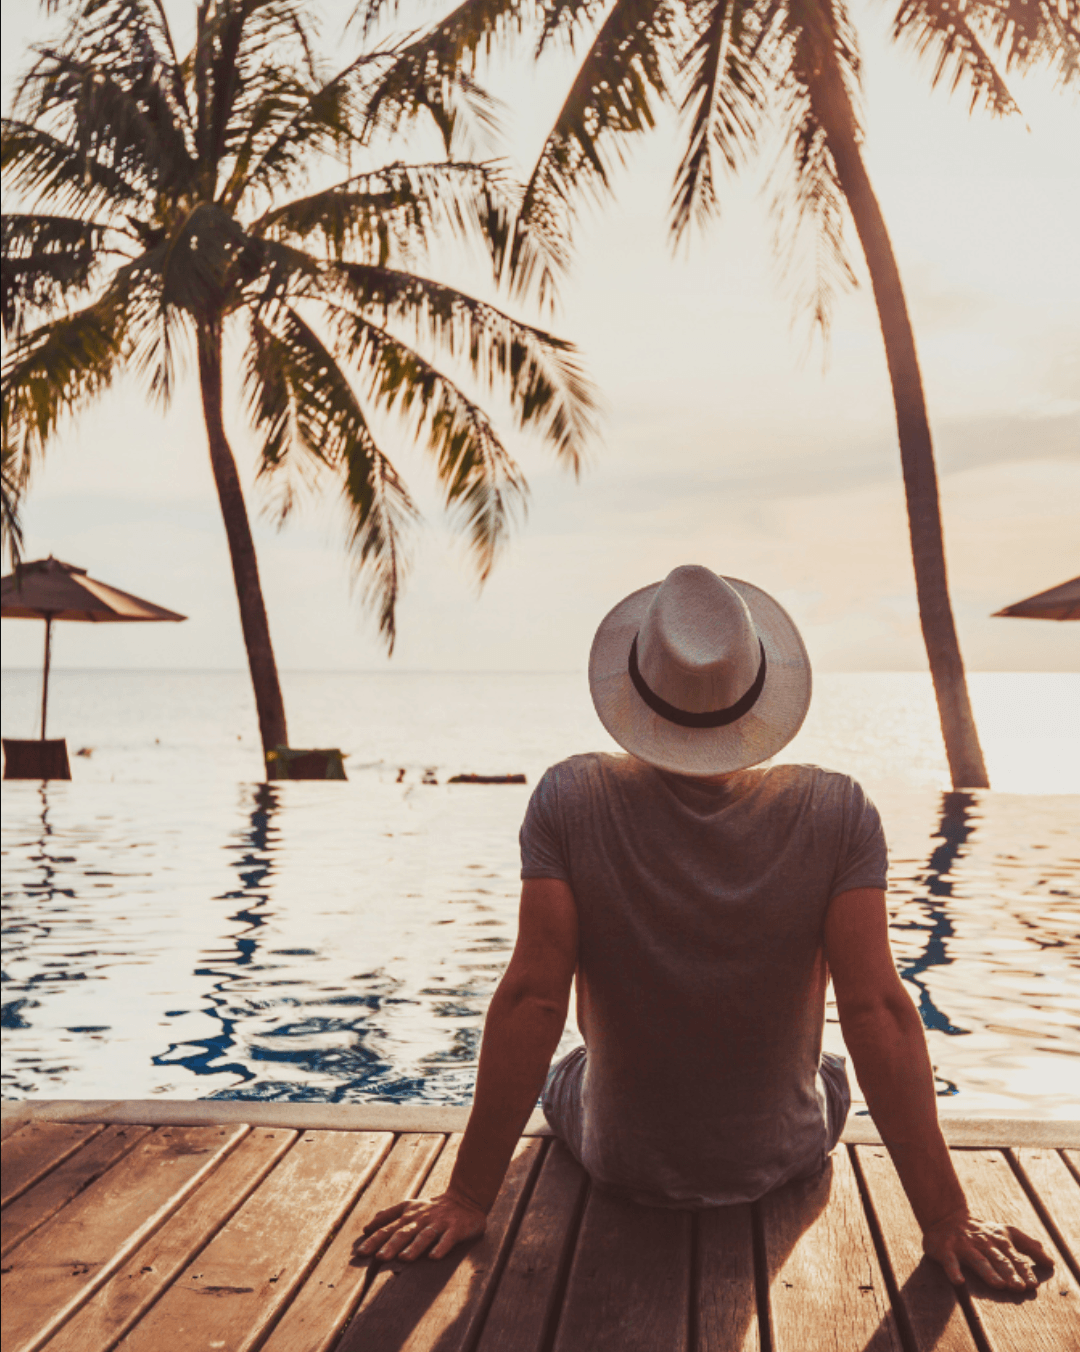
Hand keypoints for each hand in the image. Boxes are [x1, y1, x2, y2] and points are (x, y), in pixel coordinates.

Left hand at [356, 1191, 486, 1262]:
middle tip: (378, 1258)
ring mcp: (439, 1223)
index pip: (389, 1226)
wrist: (465, 1198)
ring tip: (403, 1258)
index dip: (374, 1239)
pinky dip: (441, 1247)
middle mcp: (422, 1218)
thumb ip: (389, 1215)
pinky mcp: (456, 1229)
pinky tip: (434, 1257)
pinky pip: (448, 1239)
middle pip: (404, 1232)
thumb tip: (366, 1227)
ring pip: (425, 1235)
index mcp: (409, 1213)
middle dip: (391, 1244)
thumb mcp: (409, 1206)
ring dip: (414, 1246)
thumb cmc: (433, 1207)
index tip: (360, 1252)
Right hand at [923, 1209, 1053, 1290]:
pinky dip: (953, 1271)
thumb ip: (1028, 1245)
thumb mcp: (1005, 1232)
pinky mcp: (946, 1249)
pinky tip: (959, 1281)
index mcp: (999, 1239)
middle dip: (1010, 1272)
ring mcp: (964, 1245)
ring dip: (989, 1272)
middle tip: (1019, 1287)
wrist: (945, 1215)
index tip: (1033, 1284)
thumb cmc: (980, 1230)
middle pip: (999, 1259)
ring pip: (978, 1260)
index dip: (1024, 1270)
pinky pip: (950, 1262)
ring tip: (998, 1285)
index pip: (1015, 1257)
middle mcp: (983, 1242)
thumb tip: (1051, 1262)